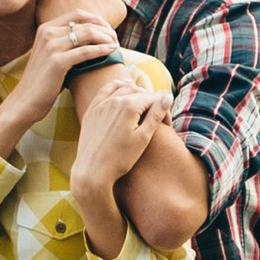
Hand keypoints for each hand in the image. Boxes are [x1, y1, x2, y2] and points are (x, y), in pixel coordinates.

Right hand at [0, 11, 118, 154]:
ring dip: (106, 38)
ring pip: (88, 34)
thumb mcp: (51, 54)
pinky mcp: (57, 62)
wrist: (26, 100)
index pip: (78, 14)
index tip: (108, 30)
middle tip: (115, 39)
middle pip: (85, 23)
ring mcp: (51, 47)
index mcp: (46, 28)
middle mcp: (47, 33)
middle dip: (105, 29)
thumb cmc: (43, 80)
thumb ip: (66, 42)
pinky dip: (102, 49)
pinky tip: (112, 51)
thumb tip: (91, 35)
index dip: (97, 19)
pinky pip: (86, 51)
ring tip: (116, 45)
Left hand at [69, 73, 160, 246]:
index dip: (163, 111)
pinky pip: (105, 90)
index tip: (167, 126)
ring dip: (136, 91)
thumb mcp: (143, 138)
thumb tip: (168, 96)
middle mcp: (114, 100)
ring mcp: (101, 104)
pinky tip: (123, 91)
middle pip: (139, 91)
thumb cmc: (121, 159)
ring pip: (123, 87)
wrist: (92, 172)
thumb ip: (155, 115)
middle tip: (158, 116)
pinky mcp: (92, 110)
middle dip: (151, 100)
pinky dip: (117, 87)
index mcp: (129, 106)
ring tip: (144, 102)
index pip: (153, 99)